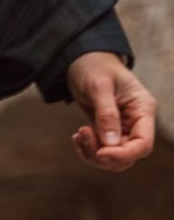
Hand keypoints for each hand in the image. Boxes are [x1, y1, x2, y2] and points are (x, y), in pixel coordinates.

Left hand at [66, 51, 155, 170]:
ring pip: (113, 158)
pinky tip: (77, 136)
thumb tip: (110, 143)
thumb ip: (106, 114)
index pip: (143, 144)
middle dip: (103, 154)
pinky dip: (87, 149)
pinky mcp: (106, 131)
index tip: (100, 152)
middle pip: (128, 156)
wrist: (83, 61)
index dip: (123, 154)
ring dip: (92, 153)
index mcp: (142, 110)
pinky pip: (101, 151)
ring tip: (78, 134)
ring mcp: (121, 128)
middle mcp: (135, 122)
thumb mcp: (99, 87)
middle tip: (82, 135)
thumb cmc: (95, 67)